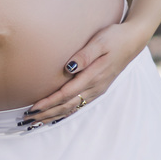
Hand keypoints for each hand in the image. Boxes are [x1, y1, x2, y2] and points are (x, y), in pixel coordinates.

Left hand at [20, 22, 145, 126]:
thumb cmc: (114, 37)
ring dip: (54, 115)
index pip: (67, 93)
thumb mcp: (100, 41)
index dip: (49, 102)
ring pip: (73, 108)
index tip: (33, 107)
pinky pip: (79, 105)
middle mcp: (95, 86)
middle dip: (47, 113)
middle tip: (28, 119)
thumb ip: (85, 55)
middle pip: (67, 105)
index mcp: (94, 75)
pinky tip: (56, 116)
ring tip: (37, 121)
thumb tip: (69, 67)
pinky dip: (65, 112)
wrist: (133, 40)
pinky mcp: (98, 88)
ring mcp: (98, 89)